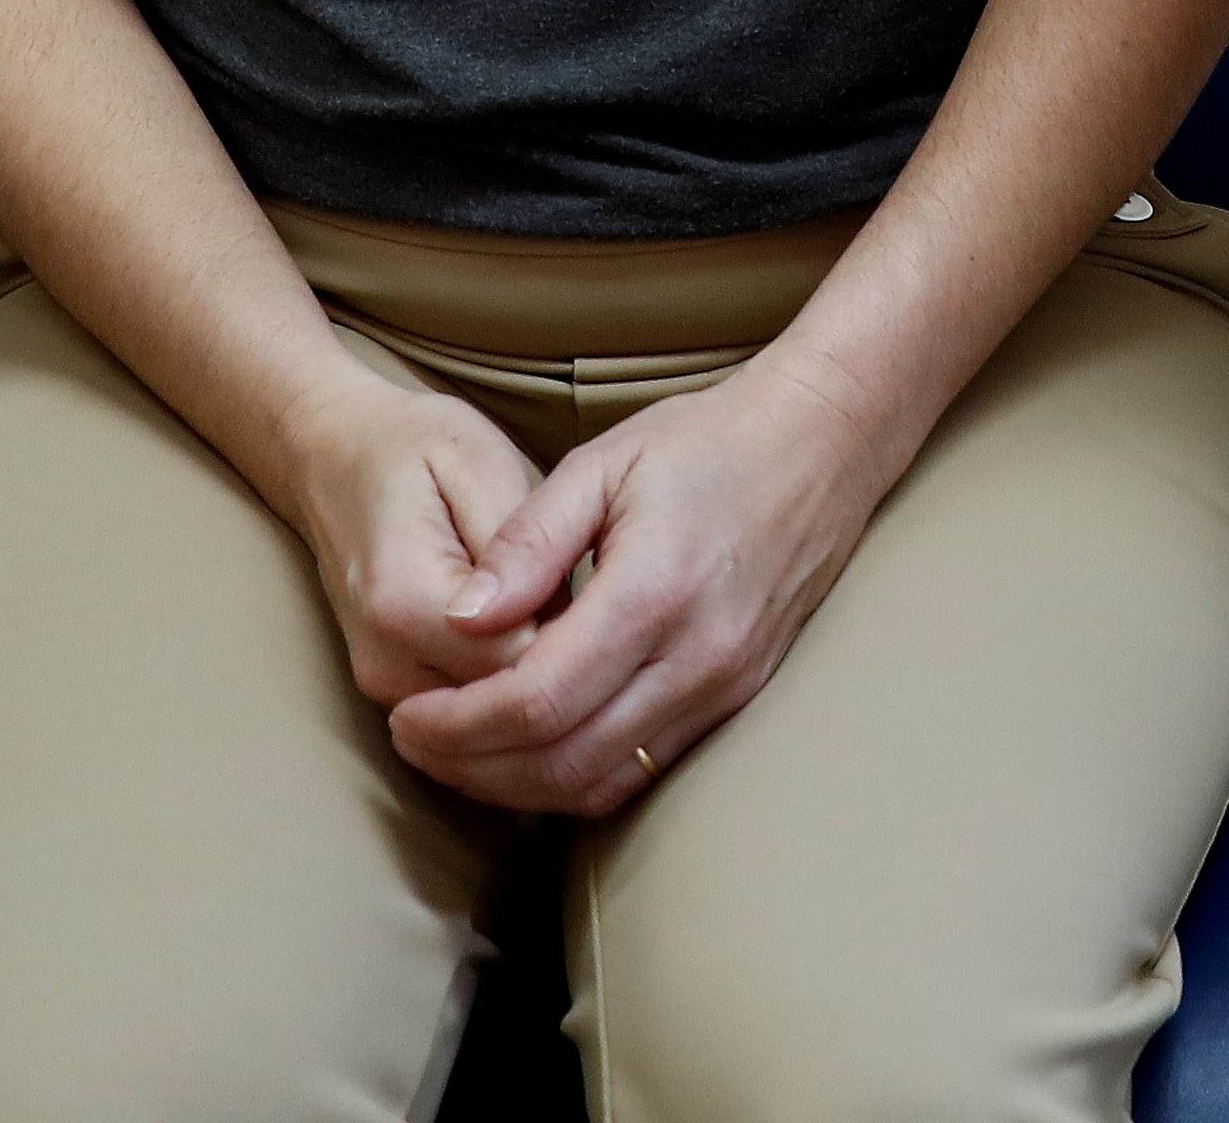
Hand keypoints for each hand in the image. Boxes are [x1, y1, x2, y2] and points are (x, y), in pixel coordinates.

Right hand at [278, 376, 554, 710]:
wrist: (332, 457)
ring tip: (553, 608)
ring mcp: (384, 686)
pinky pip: (472, 719)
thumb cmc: (413, 449)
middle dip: (562, 664)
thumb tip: (564, 617)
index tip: (596, 588)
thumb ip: (521, 545)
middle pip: (508, 704)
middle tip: (583, 597)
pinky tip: (528, 634)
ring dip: (537, 681)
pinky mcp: (393, 693)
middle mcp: (386, 663)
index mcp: (405, 603)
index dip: (577, 635)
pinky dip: (508, 690)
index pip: (521, 663)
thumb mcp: (478, 463)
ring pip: (493, 725)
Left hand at [380, 362, 900, 815]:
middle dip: (472, 767)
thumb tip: (457, 620)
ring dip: (517, 786)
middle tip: (412, 742)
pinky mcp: (733, 699)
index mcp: (654, 592)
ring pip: (601, 781)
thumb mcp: (603, 464)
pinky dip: (573, 778)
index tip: (406, 716)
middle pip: (563, 761)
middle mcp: (695, 658)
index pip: (538, 701)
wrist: (822, 446)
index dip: (459, 726)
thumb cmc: (707, 442)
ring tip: (457, 755)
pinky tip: (528, 753)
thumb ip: (526, 544)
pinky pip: (641, 770)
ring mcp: (722, 688)